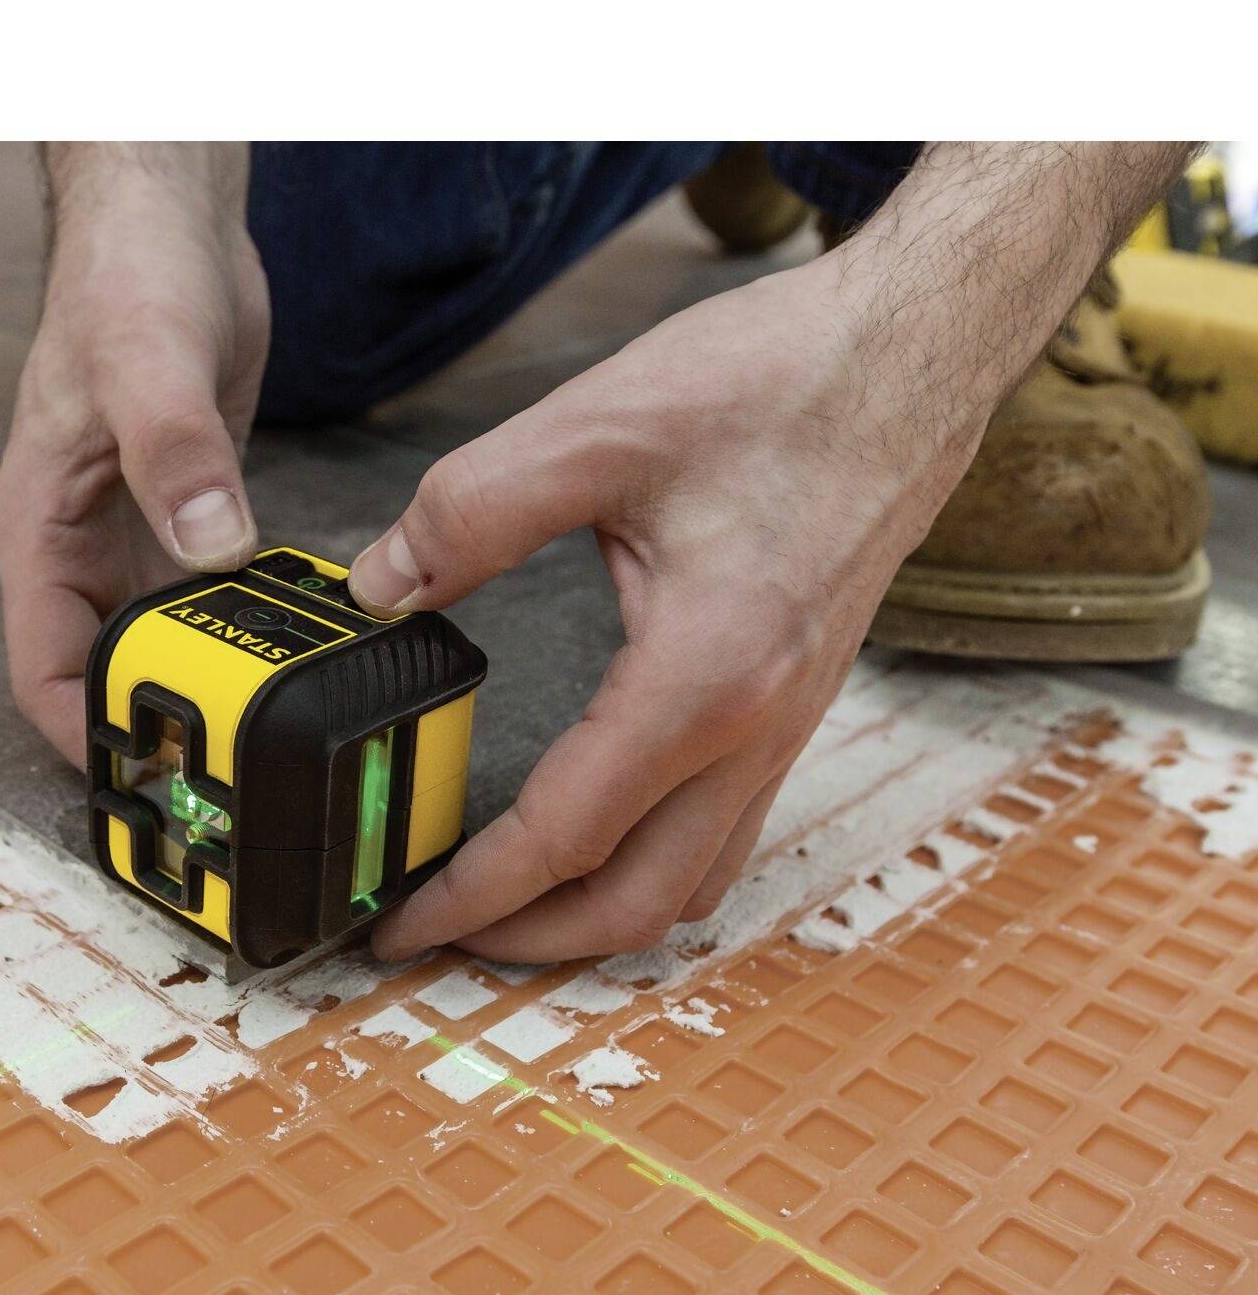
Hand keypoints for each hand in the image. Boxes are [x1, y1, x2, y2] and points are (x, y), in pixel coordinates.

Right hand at [0, 144, 268, 762]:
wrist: (165, 217)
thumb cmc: (125, 275)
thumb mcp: (148, 362)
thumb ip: (175, 456)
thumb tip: (210, 549)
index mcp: (38, 529)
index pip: (41, 671)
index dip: (87, 736)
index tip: (148, 780)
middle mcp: (78, 546)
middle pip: (104, 673)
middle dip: (157, 723)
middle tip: (233, 772)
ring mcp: (131, 532)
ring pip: (160, 641)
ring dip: (207, 681)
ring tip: (272, 728)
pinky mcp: (185, 512)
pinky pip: (206, 594)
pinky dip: (243, 624)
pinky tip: (294, 643)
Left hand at [356, 252, 981, 963]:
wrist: (913, 353)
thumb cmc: (782, 382)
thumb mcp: (599, 426)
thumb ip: (471, 510)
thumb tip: (381, 584)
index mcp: (704, 675)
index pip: (566, 835)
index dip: (471, 894)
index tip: (398, 919)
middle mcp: (756, 727)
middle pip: (637, 904)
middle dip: (529, 941)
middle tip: (437, 934)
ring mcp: (787, 727)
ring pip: (691, 884)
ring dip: (595, 919)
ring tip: (506, 908)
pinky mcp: (795, 707)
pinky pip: (724, 835)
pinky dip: (651, 871)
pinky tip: (597, 841)